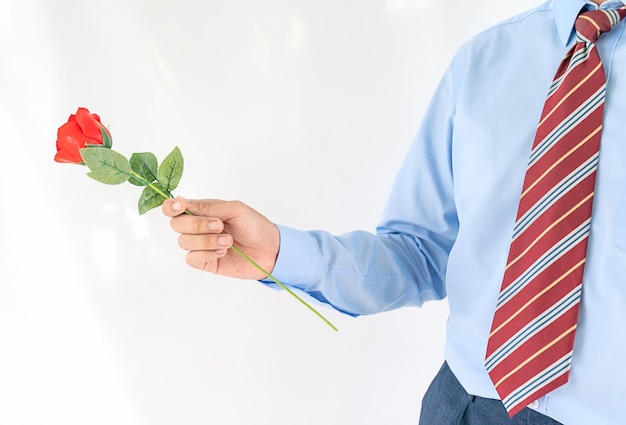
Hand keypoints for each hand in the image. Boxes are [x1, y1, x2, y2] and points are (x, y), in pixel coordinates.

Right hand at [162, 197, 279, 279]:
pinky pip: (192, 258)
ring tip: (229, 241)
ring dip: (207, 241)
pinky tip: (222, 252)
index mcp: (203, 211)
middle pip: (177, 225)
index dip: (171, 207)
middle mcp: (198, 227)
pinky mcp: (205, 262)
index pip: (175, 207)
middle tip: (220, 226)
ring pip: (184, 242)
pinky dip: (206, 254)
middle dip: (197, 225)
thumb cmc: (255, 226)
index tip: (179, 206)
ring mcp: (201, 245)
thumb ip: (209, 207)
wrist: (270, 250)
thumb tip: (185, 204)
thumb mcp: (235, 209)